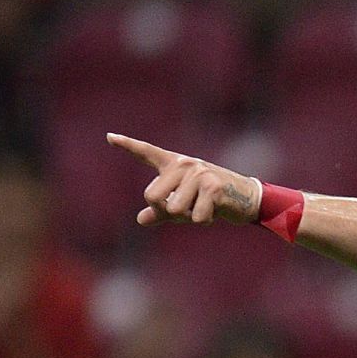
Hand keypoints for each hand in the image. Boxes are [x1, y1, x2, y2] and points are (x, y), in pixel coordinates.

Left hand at [106, 133, 260, 225]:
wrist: (247, 197)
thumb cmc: (210, 201)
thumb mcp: (183, 205)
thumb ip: (160, 211)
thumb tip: (140, 220)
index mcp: (174, 164)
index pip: (147, 152)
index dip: (127, 145)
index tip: (109, 137)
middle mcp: (184, 164)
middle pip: (152, 196)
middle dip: (166, 212)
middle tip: (186, 210)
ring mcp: (199, 174)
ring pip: (174, 209)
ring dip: (188, 218)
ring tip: (203, 208)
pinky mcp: (213, 187)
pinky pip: (195, 217)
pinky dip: (204, 220)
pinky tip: (215, 211)